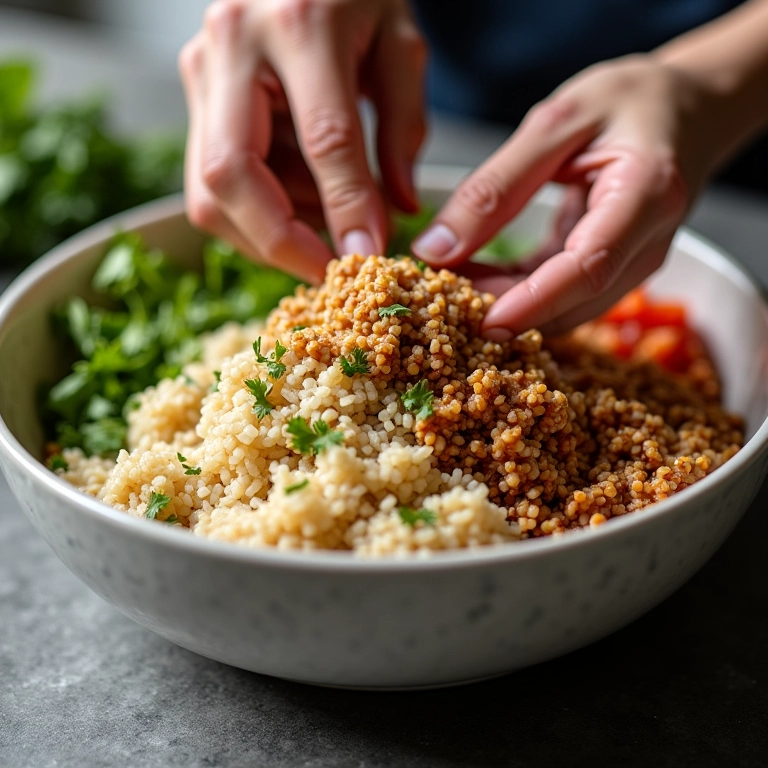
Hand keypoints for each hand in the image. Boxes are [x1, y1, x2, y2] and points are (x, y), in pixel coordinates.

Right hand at [180, 0, 426, 282]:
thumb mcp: (401, 45)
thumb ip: (404, 129)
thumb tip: (395, 213)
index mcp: (299, 25)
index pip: (324, 140)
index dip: (347, 209)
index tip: (369, 258)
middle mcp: (231, 45)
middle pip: (230, 177)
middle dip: (279, 242)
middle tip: (328, 272)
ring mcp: (202, 70)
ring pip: (210, 192)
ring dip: (269, 228)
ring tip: (324, 219)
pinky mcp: (195, 93)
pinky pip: (213, 181)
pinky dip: (259, 209)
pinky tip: (300, 196)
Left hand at [412, 55, 723, 337]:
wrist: (686, 111)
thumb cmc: (628, 102)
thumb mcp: (556, 123)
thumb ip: (497, 185)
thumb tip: (437, 248)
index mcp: (647, 194)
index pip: (589, 266)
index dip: (533, 302)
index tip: (481, 321)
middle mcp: (648, 244)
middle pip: (574, 302)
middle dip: (505, 308)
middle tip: (441, 292)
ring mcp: (633, 265)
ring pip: (564, 311)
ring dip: (505, 304)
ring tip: (450, 277)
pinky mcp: (611, 272)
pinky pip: (559, 298)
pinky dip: (515, 293)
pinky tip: (474, 272)